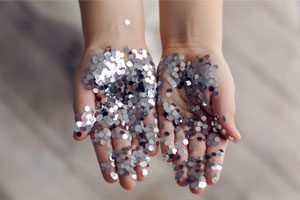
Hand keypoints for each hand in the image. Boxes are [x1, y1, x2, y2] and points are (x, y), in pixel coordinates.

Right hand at [73, 45, 158, 189]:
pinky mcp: (148, 102)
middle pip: (121, 145)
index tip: (110, 178)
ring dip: (139, 156)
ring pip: (137, 138)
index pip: (102, 143)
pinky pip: (150, 122)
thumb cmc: (95, 62)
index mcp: (100, 115)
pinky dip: (151, 137)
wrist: (116, 42)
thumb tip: (78, 137)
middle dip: (125, 164)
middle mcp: (117, 116)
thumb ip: (82, 110)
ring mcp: (133, 110)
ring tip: (143, 174)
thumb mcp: (84, 85)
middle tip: (131, 184)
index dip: (106, 161)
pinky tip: (153, 151)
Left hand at [157, 48, 240, 193]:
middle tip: (192, 187)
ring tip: (179, 177)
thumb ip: (226, 115)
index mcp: (213, 121)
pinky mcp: (163, 110)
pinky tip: (166, 155)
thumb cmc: (212, 69)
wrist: (190, 50)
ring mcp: (179, 118)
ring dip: (179, 161)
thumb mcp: (223, 91)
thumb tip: (236, 139)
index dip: (213, 164)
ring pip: (179, 144)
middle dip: (194, 168)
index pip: (214, 147)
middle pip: (195, 150)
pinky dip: (165, 141)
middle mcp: (196, 123)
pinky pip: (163, 129)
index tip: (211, 180)